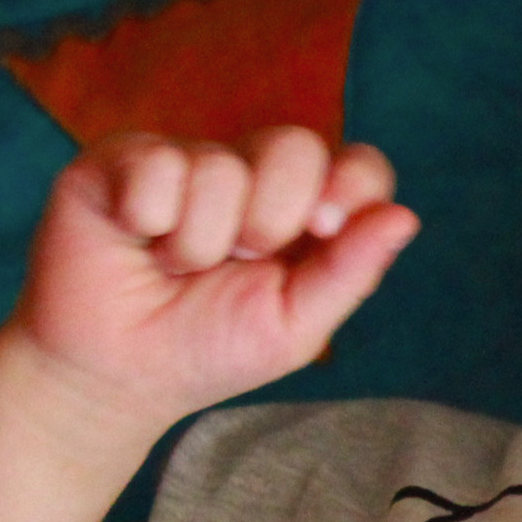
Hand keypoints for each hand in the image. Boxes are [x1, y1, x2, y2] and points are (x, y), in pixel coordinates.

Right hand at [11, 127, 417, 433]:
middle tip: (234, 263)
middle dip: (270, 221)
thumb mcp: (295, 325)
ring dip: (199, 241)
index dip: (351, 185)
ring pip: (220, 167)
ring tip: (174, 266)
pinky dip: (148, 220)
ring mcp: (187, 159)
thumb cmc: (208, 348)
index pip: (357, 164)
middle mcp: (249, 172)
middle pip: (296, 147)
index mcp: (304, 210)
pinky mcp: (123, 158)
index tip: (323, 229)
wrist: (116, 374)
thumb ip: (349, 271)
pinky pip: (158, 166)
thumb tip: (405, 217)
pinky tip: (135, 239)